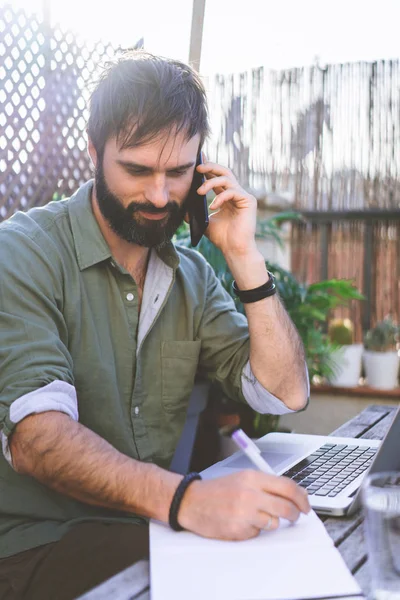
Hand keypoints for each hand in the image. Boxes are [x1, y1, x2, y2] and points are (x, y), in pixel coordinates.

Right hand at [177, 470, 310, 540]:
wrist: (192, 501)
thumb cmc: (218, 490)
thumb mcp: (243, 478)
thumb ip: (266, 485)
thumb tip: (293, 495)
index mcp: (252, 478)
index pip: (287, 487)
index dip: (302, 497)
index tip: (306, 505)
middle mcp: (250, 494)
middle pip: (286, 507)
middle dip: (295, 514)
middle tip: (295, 516)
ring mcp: (244, 513)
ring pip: (274, 523)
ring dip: (271, 522)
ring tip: (258, 517)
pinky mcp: (238, 530)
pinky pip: (257, 533)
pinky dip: (254, 530)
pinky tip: (242, 522)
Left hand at [196, 160, 257, 257]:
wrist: (234, 249)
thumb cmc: (222, 237)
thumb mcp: (204, 221)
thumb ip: (196, 212)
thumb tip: (183, 206)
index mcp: (226, 196)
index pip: (216, 177)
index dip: (207, 168)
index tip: (196, 161)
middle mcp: (236, 193)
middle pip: (224, 171)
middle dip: (210, 167)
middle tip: (197, 167)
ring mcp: (243, 196)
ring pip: (227, 179)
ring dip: (211, 183)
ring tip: (199, 191)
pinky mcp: (249, 201)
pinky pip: (232, 192)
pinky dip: (220, 198)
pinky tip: (213, 207)